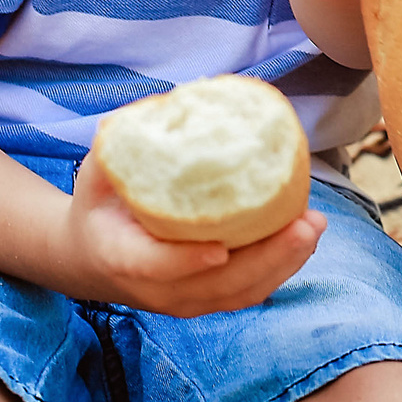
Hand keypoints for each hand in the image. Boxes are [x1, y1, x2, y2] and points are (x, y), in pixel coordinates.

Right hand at [56, 155, 325, 316]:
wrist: (88, 258)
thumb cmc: (98, 205)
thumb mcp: (98, 170)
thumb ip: (127, 141)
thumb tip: (176, 100)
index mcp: (121, 257)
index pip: (156, 265)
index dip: (187, 260)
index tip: (220, 247)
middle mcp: (155, 290)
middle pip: (217, 285)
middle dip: (265, 259)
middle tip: (304, 224)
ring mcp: (182, 301)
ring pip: (239, 293)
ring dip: (283, 264)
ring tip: (314, 226)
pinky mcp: (204, 301)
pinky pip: (246, 292)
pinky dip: (279, 270)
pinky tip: (303, 239)